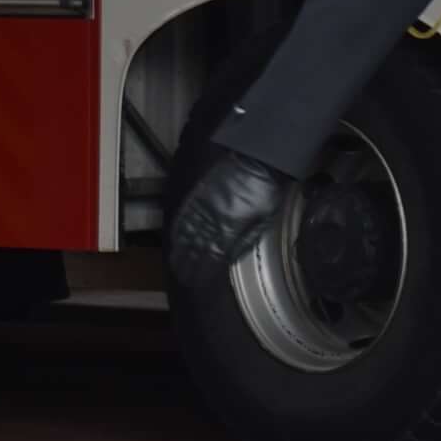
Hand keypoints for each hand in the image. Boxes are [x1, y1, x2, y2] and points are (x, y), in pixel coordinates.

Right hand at [167, 151, 291, 290]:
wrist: (254, 158)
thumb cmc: (264, 189)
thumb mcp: (264, 218)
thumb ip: (246, 239)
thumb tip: (230, 255)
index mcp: (228, 231)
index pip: (211, 258)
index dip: (202, 272)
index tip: (197, 281)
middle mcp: (210, 222)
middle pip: (194, 249)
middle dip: (188, 264)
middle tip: (182, 276)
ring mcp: (200, 208)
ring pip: (186, 235)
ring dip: (180, 251)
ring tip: (175, 263)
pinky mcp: (195, 195)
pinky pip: (183, 217)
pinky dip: (178, 231)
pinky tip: (175, 239)